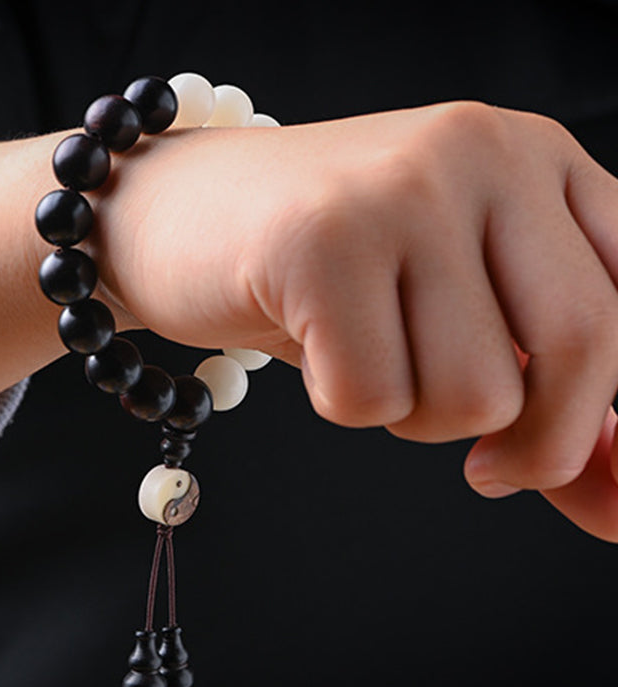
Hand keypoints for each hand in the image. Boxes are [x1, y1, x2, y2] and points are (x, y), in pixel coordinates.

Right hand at [88, 102, 617, 540]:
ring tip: (364, 355)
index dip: (607, 412)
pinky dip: (343, 403)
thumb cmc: (319, 270)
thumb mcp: (450, 315)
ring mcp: (402, 189)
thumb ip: (546, 402)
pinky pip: (372, 397)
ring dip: (415, 413)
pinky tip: (313, 346)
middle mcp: (482, 152)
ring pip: (477, 395)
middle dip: (539, 446)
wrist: (175, 215)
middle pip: (587, 348)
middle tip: (486, 470)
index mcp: (535, 158)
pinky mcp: (322, 240)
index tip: (548, 463)